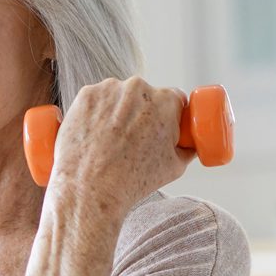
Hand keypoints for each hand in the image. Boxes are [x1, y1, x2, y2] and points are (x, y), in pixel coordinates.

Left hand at [49, 76, 196, 219]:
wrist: (91, 188)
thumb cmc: (133, 180)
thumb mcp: (175, 167)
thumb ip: (188, 148)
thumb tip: (190, 143)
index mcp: (165, 101)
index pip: (173, 99)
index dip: (169, 113)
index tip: (161, 125)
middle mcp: (138, 88)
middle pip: (145, 96)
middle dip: (142, 113)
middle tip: (134, 138)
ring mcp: (109, 89)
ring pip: (118, 96)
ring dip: (118, 110)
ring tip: (112, 139)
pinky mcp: (85, 95)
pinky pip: (96, 99)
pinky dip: (96, 112)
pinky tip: (96, 132)